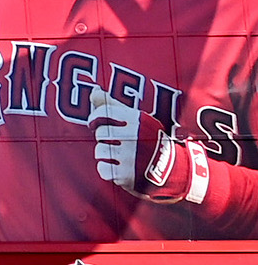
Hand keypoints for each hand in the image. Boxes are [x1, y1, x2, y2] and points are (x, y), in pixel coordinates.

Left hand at [90, 88, 207, 203]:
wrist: (172, 169)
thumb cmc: (147, 139)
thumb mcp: (136, 119)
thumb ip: (111, 104)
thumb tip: (93, 89)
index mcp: (137, 120)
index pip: (102, 112)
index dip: (95, 119)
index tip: (96, 124)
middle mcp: (134, 136)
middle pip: (100, 133)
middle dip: (105, 139)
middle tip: (117, 143)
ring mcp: (130, 156)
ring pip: (99, 151)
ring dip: (105, 155)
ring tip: (121, 155)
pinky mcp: (126, 174)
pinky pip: (102, 169)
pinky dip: (108, 170)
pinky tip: (120, 168)